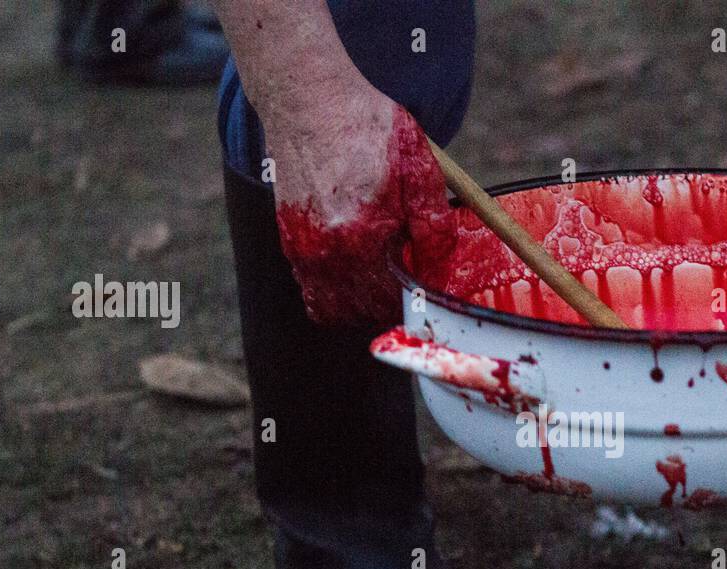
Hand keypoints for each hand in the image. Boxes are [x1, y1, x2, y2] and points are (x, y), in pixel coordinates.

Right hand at [267, 75, 453, 328]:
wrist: (308, 97)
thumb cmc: (366, 125)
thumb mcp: (418, 167)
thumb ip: (432, 222)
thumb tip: (438, 264)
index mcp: (364, 236)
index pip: (394, 299)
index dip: (415, 297)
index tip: (424, 282)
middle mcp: (327, 250)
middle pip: (363, 312)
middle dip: (388, 304)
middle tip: (405, 279)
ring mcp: (302, 248)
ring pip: (333, 307)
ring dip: (359, 303)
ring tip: (379, 276)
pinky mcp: (288, 239)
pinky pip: (312, 288)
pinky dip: (334, 288)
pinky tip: (354, 261)